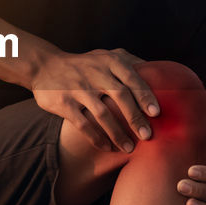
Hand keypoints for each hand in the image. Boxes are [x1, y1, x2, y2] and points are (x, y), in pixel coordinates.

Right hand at [30, 49, 159, 153]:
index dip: (145, 95)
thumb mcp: (105, 56)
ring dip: (117, 133)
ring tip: (129, 148)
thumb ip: (130, 62)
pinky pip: (82, 124)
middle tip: (147, 135)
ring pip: (101, 114)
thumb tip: (160, 72)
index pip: (132, 78)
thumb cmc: (84, 64)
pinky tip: (107, 147)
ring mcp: (78, 88)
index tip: (156, 113)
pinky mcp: (64, 102)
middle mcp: (94, 73)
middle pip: (120, 96)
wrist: (45, 66)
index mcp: (109, 61)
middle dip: (135, 117)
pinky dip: (96, 137)